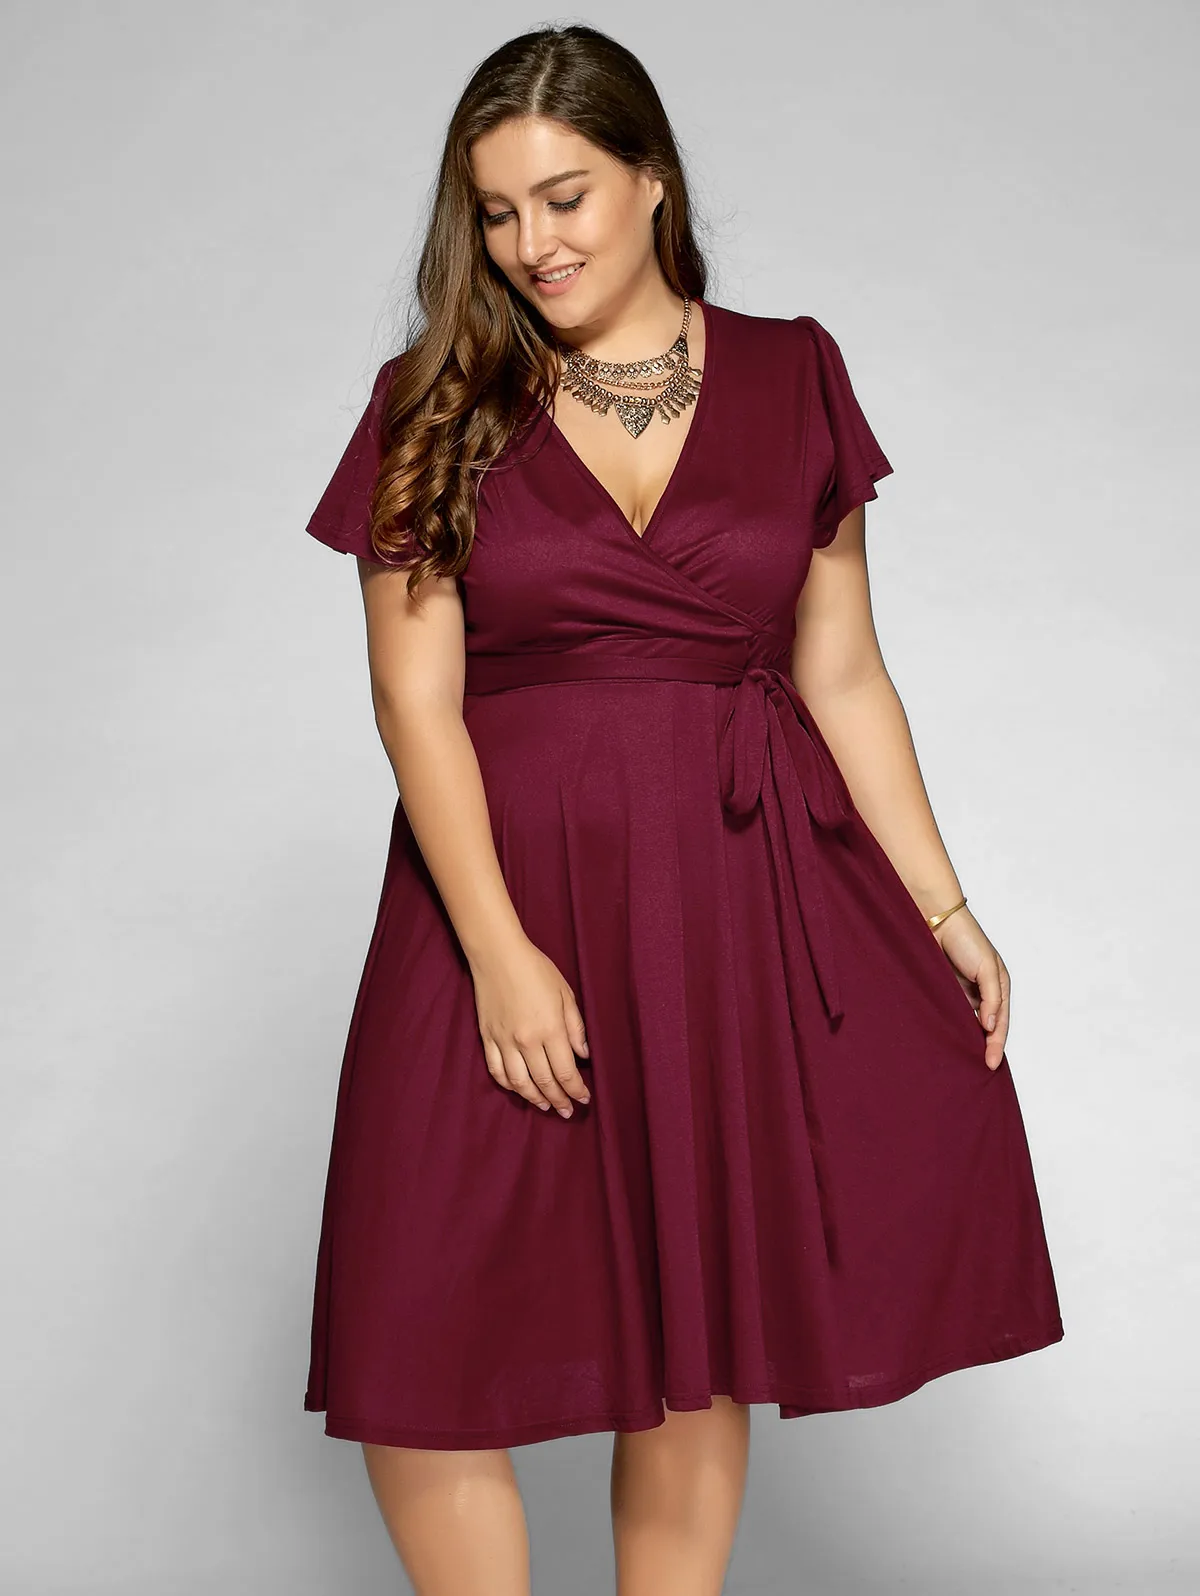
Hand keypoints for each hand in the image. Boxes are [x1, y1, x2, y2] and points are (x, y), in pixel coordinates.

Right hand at [469, 937, 591, 1116]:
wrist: (498, 954)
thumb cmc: (536, 969)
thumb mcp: (565, 994)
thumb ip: (575, 1027)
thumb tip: (584, 1055)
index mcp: (550, 1029)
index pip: (566, 1072)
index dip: (576, 1090)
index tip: (584, 1099)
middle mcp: (526, 1041)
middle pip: (545, 1082)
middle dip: (559, 1100)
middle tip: (567, 1111)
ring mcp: (504, 1041)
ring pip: (519, 1082)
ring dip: (534, 1098)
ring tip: (545, 1105)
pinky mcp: (487, 1038)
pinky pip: (496, 1070)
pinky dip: (508, 1085)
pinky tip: (518, 1089)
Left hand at [931, 907, 1009, 1071]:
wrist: (935, 919)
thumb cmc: (966, 937)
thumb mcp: (988, 967)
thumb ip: (991, 997)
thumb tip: (990, 1025)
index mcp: (999, 986)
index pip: (1001, 1022)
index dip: (996, 1044)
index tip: (991, 1063)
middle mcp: (982, 992)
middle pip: (986, 1027)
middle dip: (984, 1046)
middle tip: (980, 1068)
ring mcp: (962, 992)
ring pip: (966, 1022)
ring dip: (966, 1039)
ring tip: (963, 1062)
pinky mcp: (942, 990)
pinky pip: (947, 1013)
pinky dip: (949, 1027)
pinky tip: (945, 1041)